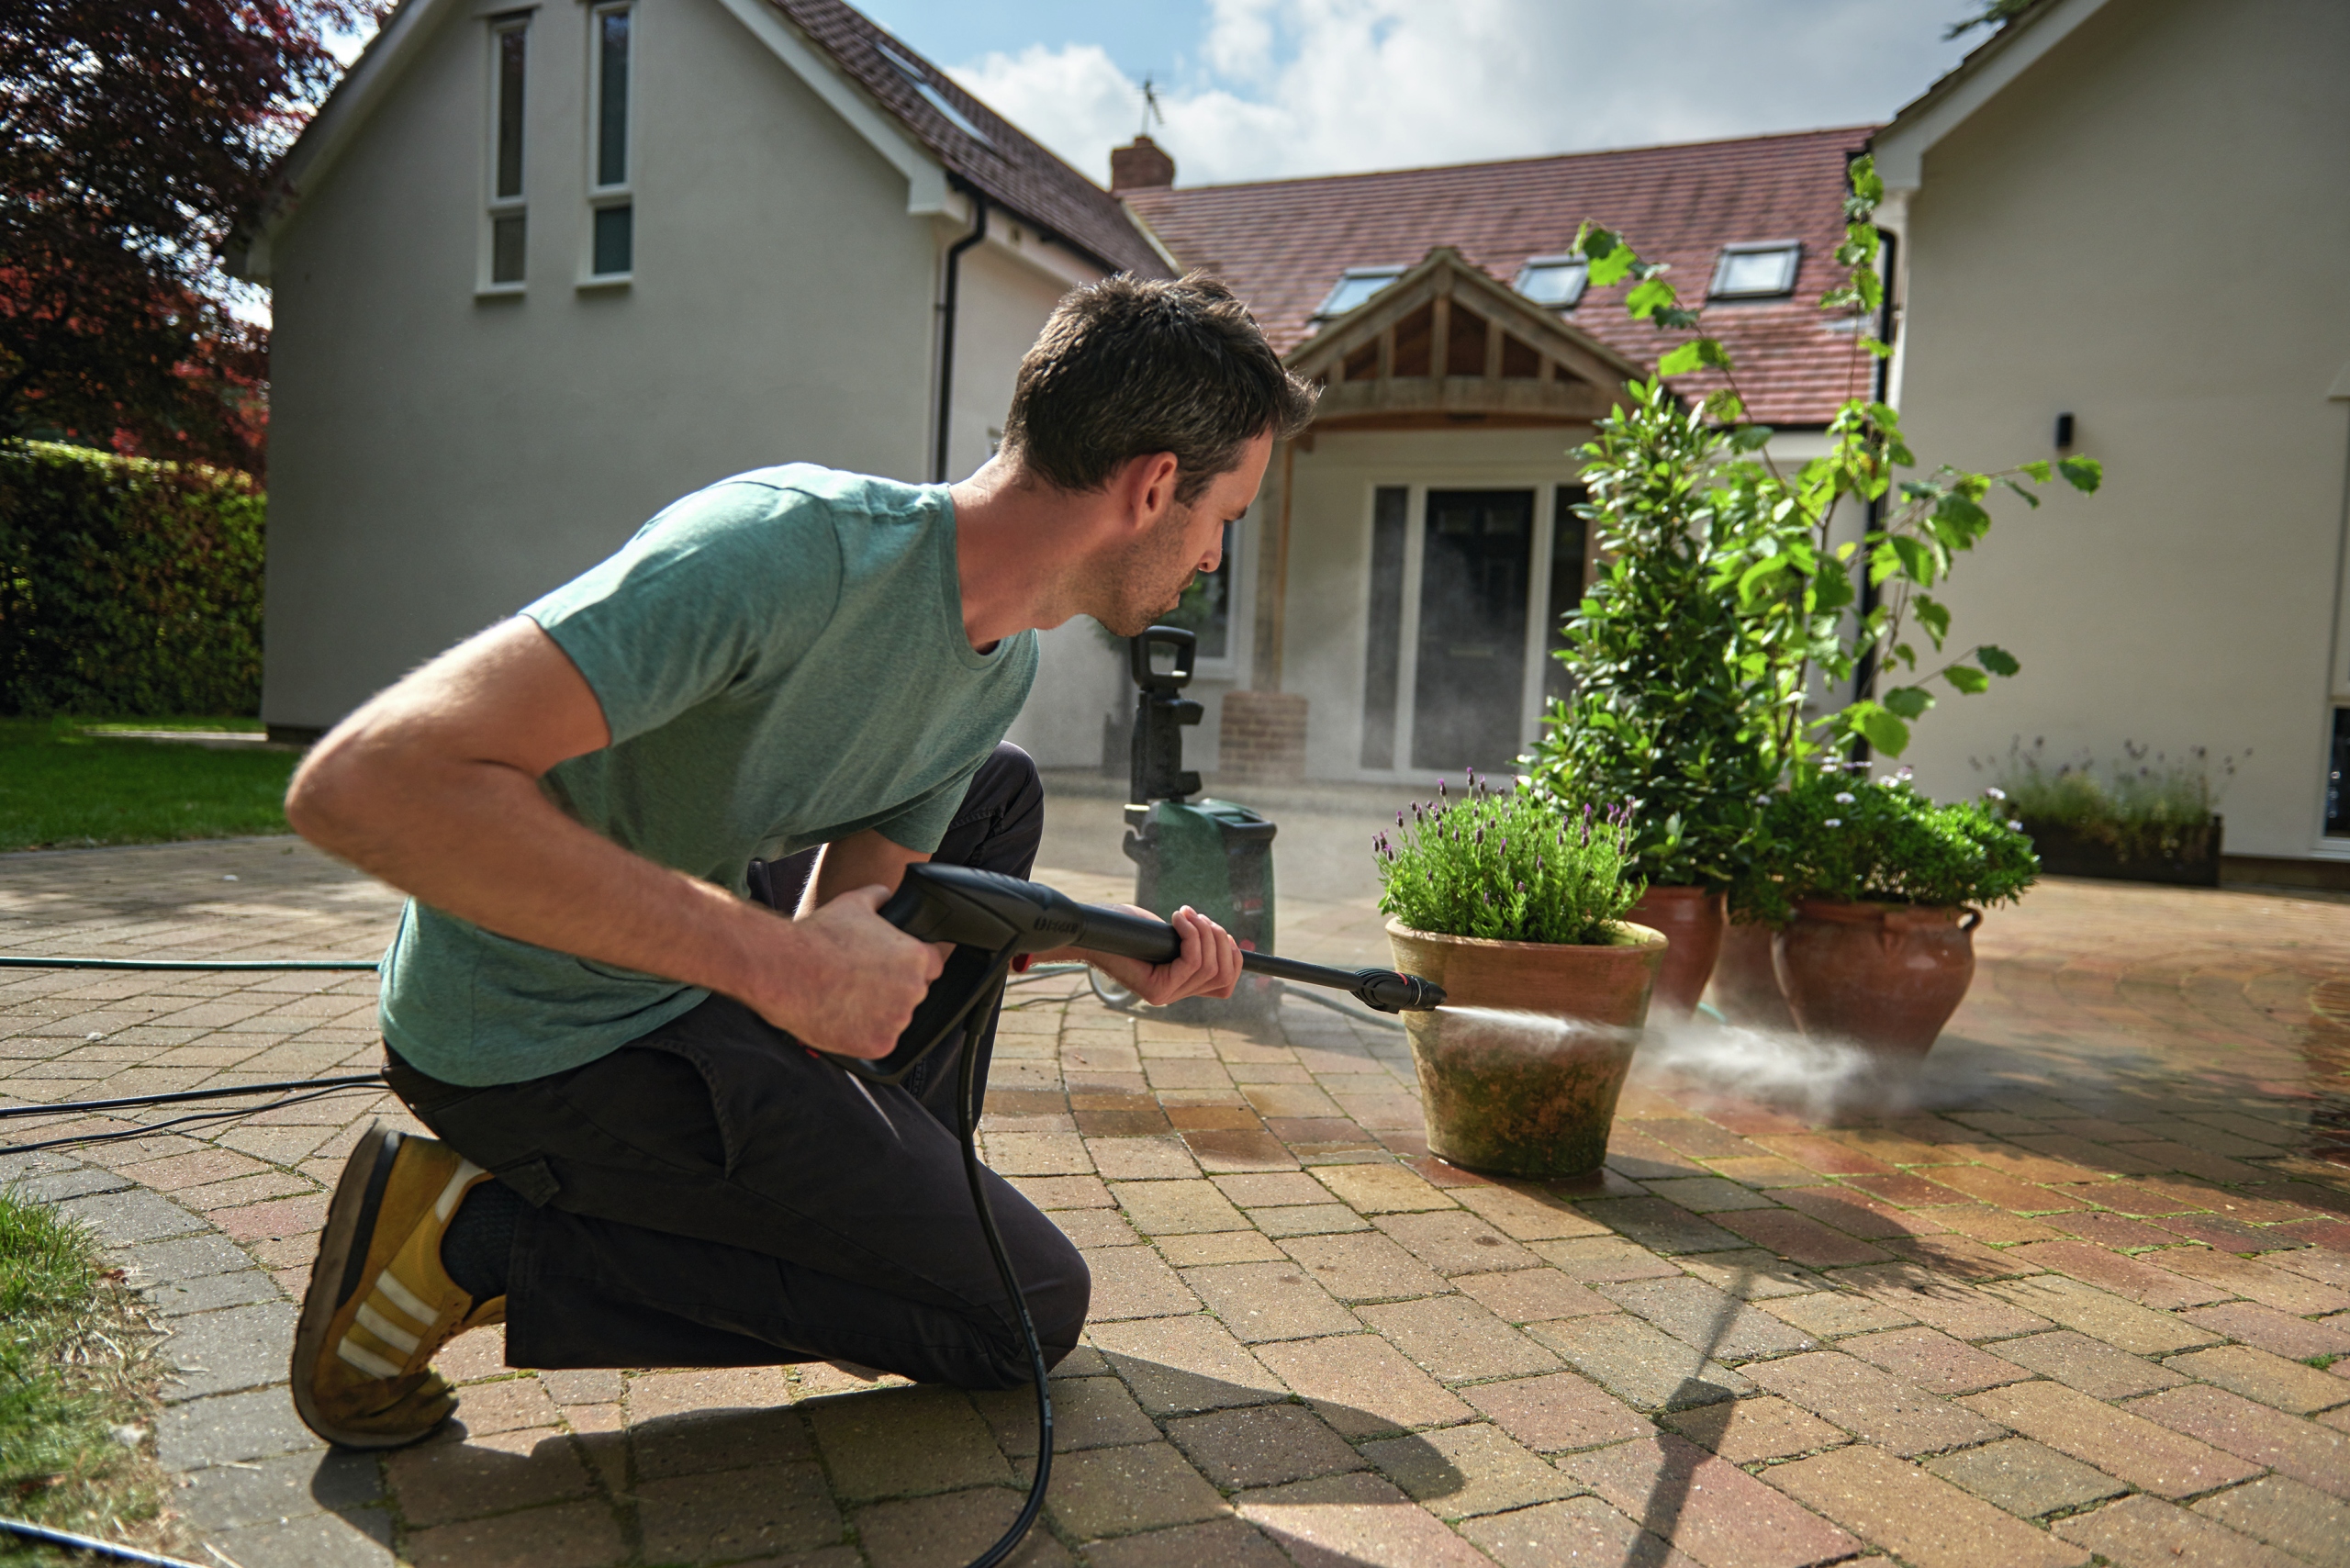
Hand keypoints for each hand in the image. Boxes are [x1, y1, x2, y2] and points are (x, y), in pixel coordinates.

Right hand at [755, 885, 942, 1057]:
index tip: (890, 968)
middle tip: (860, 983)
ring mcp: (897, 1020)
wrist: (786, 970)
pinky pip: (878, 1042)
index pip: (933, 966)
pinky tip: (841, 1018)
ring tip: (846, 1000)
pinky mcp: (879, 1044)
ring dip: (878, 1014)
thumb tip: (886, 895)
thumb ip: (879, 896)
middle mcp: (913, 990)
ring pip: (895, 1020)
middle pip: (913, 994)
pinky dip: (862, 1035)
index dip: (912, 967)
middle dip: (892, 990)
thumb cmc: (819, 936)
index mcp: (916, 958)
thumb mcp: (854, 902)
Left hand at [1083, 905, 1243, 1004]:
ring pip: (1209, 967)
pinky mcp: (1155, 991)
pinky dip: (1191, 935)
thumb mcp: (1168, 935)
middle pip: (1222, 975)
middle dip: (1219, 939)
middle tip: (1198, 917)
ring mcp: (1166, 996)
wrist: (1093, 933)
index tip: (1223, 933)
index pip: (1225, 986)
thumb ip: (1192, 943)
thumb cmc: (1127, 929)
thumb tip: (1223, 939)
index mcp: (1181, 984)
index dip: (1234, 959)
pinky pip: (1191, 962)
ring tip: (1185, 914)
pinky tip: (1177, 918)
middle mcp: (1175, 995)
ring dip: (1204, 932)